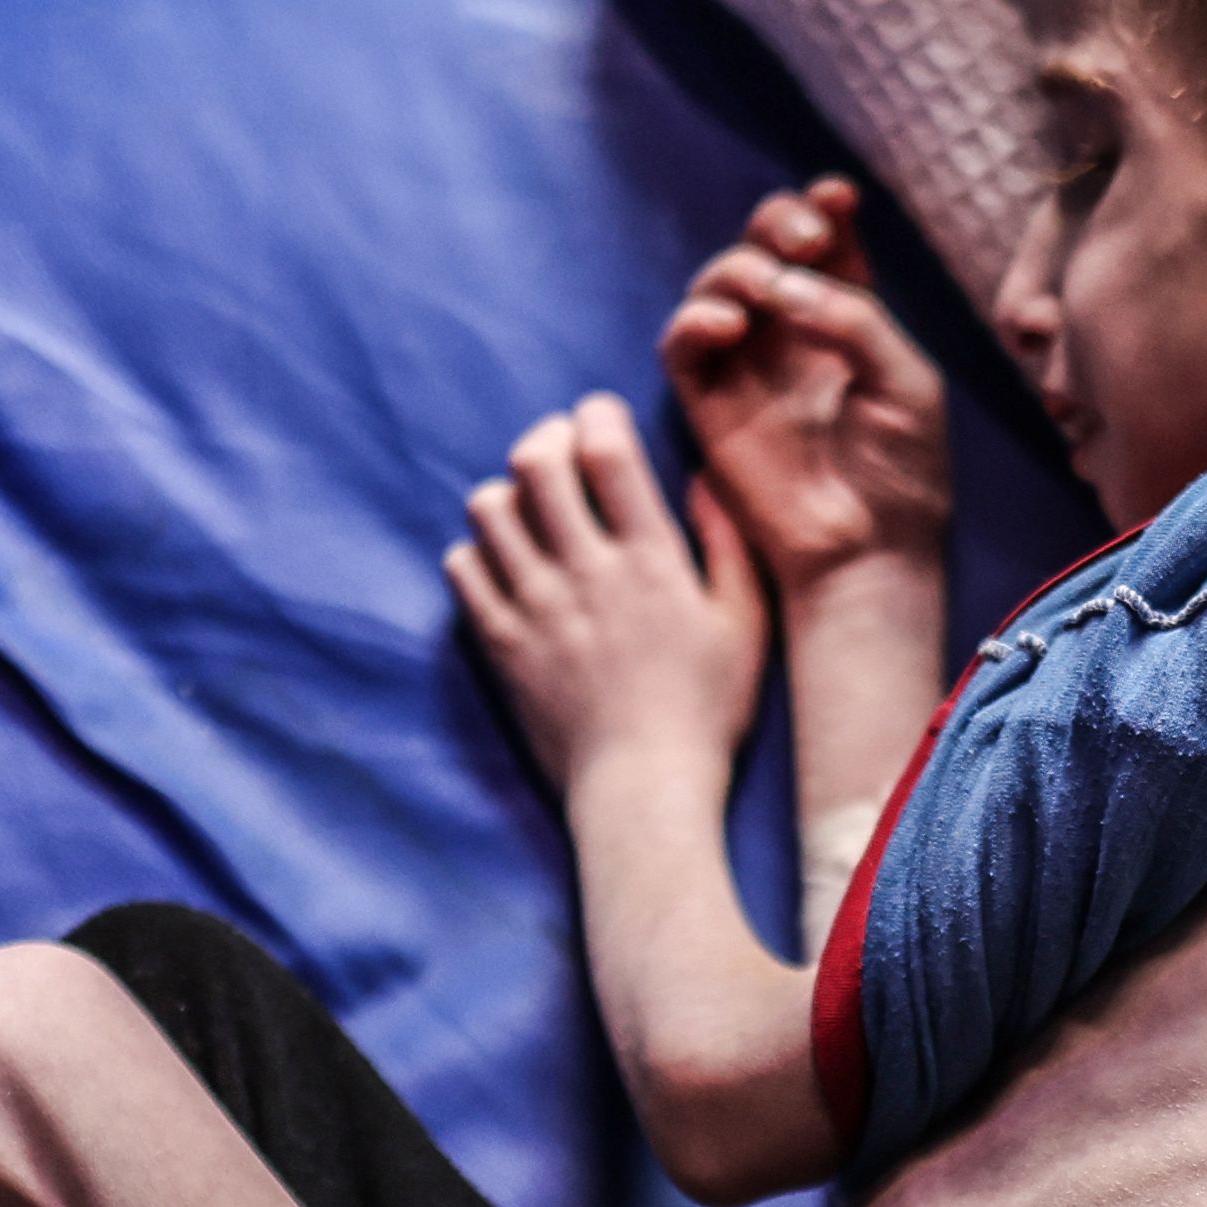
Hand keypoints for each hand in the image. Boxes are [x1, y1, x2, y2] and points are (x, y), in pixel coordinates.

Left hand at [447, 392, 767, 795]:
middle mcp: (585, 572)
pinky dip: (477, 552)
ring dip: (508, 494)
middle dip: (545, 439)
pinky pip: (462, 568)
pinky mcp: (501, 644)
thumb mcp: (745, 625)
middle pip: (534, 462)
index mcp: (650, 559)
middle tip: (560, 453)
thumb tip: (703, 477)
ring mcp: (535, 607)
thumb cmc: (708, 713)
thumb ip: (728, 544)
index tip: (600, 419)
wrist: (643, 792)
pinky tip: (506, 566)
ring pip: (489, 508)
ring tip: (531, 512)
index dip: (595, 414)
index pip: (605, 448)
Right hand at [660, 180, 951, 598]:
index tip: (838, 197)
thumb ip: (855, 318)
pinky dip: (694, 321)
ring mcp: (746, 366)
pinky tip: (726, 327)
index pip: (827, 243)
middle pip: (764, 248)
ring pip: (716, 286)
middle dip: (776, 223)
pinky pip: (680, 345)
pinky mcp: (707, 403)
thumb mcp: (907, 382)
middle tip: (804, 239)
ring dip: (735, 269)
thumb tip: (786, 283)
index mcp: (848, 320)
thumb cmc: (903, 473)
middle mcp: (792, 334)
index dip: (823, 207)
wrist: (868, 550)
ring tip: (764, 291)